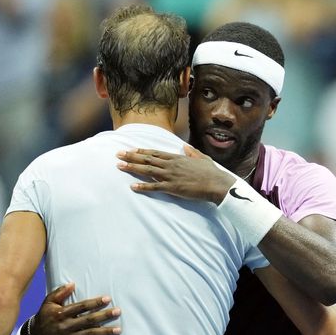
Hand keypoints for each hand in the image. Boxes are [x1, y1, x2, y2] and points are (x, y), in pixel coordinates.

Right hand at [29, 283, 121, 334]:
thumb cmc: (44, 316)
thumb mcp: (48, 302)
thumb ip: (60, 292)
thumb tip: (73, 284)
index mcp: (61, 313)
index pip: (81, 307)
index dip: (95, 303)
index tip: (108, 299)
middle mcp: (65, 326)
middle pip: (88, 321)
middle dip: (104, 316)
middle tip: (118, 311)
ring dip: (104, 332)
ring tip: (118, 330)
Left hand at [116, 145, 234, 204]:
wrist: (217, 183)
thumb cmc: (211, 172)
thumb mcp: (202, 158)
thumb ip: (192, 152)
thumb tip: (185, 147)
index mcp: (177, 157)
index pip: (155, 152)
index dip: (142, 151)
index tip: (131, 149)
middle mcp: (171, 164)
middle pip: (147, 159)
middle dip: (131, 156)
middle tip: (118, 154)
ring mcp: (171, 175)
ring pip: (147, 170)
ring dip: (132, 167)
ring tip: (120, 166)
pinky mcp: (172, 187)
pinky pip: (154, 187)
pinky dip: (143, 186)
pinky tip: (133, 186)